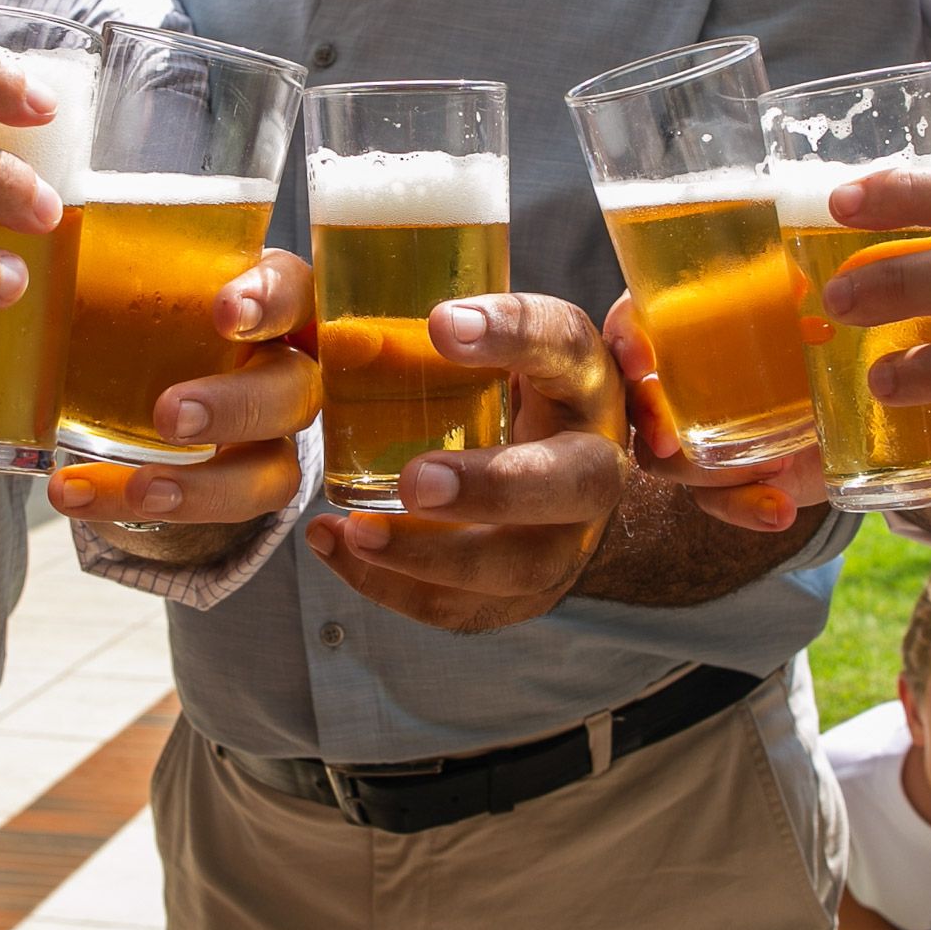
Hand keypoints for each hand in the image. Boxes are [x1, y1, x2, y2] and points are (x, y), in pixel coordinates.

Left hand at [47, 250, 319, 527]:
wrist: (142, 369)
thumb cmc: (155, 305)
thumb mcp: (143, 275)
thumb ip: (116, 259)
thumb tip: (46, 230)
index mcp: (274, 301)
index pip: (295, 292)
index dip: (270, 302)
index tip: (225, 312)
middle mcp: (288, 367)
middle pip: (294, 391)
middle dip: (235, 407)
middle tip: (170, 415)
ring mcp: (273, 436)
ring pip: (272, 472)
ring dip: (205, 487)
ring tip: (140, 489)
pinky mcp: (242, 486)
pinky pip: (212, 515)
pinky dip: (134, 506)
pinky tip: (79, 495)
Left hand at [306, 294, 629, 631]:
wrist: (557, 471)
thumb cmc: (509, 393)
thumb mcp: (491, 349)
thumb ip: (434, 336)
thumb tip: (335, 342)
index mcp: (585, 381)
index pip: (565, 346)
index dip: (511, 333)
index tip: (441, 324)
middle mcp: (595, 463)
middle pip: (571, 483)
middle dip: (493, 488)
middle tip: (414, 480)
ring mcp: (568, 539)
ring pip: (519, 565)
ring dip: (432, 555)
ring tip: (358, 532)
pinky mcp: (528, 591)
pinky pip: (465, 605)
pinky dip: (393, 586)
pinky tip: (337, 547)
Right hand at [604, 293, 820, 532]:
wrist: (856, 404)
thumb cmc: (821, 340)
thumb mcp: (810, 314)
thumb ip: (791, 300)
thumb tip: (796, 283)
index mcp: (680, 326)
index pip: (629, 326)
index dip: (625, 341)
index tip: (642, 361)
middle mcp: (675, 382)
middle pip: (635, 402)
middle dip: (649, 422)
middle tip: (670, 440)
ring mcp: (693, 435)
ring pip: (668, 460)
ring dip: (711, 469)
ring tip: (778, 462)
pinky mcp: (720, 480)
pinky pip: (715, 502)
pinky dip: (745, 508)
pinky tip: (780, 510)